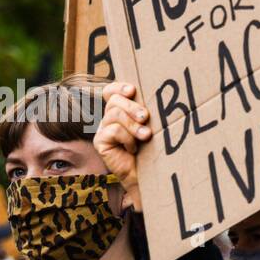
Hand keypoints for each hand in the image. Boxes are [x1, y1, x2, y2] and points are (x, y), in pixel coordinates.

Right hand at [93, 82, 149, 209]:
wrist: (149, 172)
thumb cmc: (154, 145)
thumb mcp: (152, 124)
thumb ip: (147, 110)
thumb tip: (158, 92)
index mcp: (121, 109)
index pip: (112, 91)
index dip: (119, 87)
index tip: (132, 90)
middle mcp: (109, 117)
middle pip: (114, 101)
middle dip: (132, 107)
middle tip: (145, 117)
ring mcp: (103, 129)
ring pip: (114, 114)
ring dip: (133, 125)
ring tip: (146, 135)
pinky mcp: (100, 142)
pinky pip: (112, 131)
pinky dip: (127, 138)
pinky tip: (133, 148)